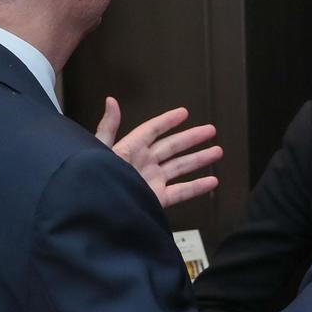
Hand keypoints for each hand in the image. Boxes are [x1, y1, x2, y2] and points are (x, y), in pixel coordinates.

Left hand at [95, 97, 222, 207]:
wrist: (96, 211)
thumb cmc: (94, 180)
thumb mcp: (99, 150)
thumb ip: (108, 127)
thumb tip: (111, 101)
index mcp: (130, 149)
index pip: (151, 130)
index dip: (167, 121)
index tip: (184, 113)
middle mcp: (144, 163)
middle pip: (172, 147)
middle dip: (192, 138)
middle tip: (210, 130)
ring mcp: (152, 181)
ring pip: (180, 167)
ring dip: (199, 159)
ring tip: (217, 151)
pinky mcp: (157, 199)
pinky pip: (181, 192)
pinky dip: (197, 187)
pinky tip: (212, 181)